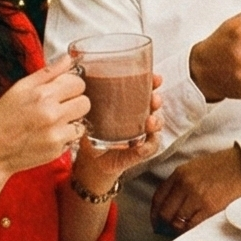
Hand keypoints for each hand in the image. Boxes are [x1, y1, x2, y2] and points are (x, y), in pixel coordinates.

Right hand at [0, 55, 88, 178]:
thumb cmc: (2, 118)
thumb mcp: (19, 88)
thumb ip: (47, 73)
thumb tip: (68, 59)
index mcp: (42, 95)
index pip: (78, 83)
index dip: (71, 86)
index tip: (62, 91)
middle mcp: (52, 114)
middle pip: (85, 102)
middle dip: (74, 103)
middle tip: (58, 107)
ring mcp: (56, 133)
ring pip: (82, 121)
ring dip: (71, 121)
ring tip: (52, 122)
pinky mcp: (57, 150)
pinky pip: (73, 138)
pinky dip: (65, 136)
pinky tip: (48, 134)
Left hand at [72, 75, 165, 189]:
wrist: (92, 161)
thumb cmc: (91, 134)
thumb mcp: (88, 116)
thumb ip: (88, 104)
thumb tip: (83, 88)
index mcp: (128, 104)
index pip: (144, 89)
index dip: (152, 82)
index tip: (156, 79)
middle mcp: (139, 116)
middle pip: (155, 104)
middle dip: (157, 100)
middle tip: (154, 100)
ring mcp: (143, 133)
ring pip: (157, 123)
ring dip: (157, 121)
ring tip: (150, 122)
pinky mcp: (142, 150)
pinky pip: (152, 146)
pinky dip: (149, 145)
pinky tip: (143, 145)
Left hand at [150, 145, 240, 233]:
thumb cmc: (224, 166)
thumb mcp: (196, 167)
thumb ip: (181, 182)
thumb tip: (171, 203)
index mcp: (180, 173)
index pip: (158, 198)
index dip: (155, 214)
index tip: (157, 222)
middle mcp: (185, 184)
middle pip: (165, 213)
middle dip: (165, 225)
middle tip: (168, 230)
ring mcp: (196, 195)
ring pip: (176, 222)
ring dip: (177, 230)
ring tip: (182, 231)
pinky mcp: (210, 206)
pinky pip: (192, 225)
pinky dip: (189, 231)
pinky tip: (193, 230)